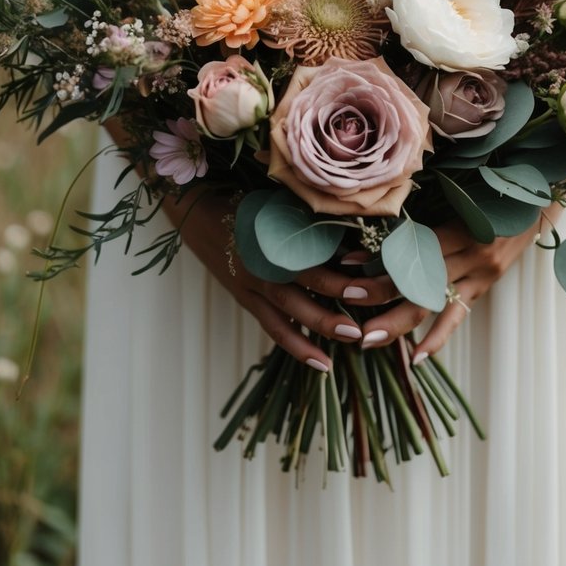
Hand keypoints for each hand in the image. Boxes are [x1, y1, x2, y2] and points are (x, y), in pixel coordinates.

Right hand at [160, 186, 398, 371]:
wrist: (199, 213)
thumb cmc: (247, 204)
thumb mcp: (276, 205)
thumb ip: (309, 222)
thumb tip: (355, 232)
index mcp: (270, 241)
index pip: (308, 260)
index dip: (336, 270)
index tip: (366, 277)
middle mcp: (261, 267)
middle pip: (299, 293)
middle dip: (329, 312)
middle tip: (359, 329)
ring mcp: (252, 287)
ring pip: (287, 317)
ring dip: (317, 332)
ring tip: (349, 344)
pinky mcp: (247, 300)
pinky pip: (273, 328)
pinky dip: (297, 345)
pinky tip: (321, 362)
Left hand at [347, 202, 564, 360]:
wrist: (540, 203)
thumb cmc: (496, 192)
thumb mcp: (467, 195)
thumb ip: (432, 210)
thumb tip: (383, 223)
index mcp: (464, 228)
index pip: (415, 247)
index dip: (382, 257)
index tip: (348, 263)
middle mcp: (472, 255)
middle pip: (419, 278)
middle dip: (380, 291)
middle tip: (346, 299)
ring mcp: (480, 274)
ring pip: (432, 303)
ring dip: (397, 322)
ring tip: (367, 338)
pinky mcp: (484, 286)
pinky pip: (458, 317)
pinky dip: (438, 338)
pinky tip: (417, 359)